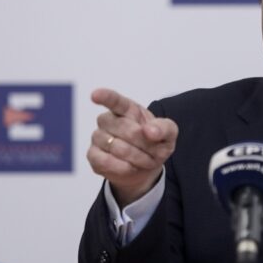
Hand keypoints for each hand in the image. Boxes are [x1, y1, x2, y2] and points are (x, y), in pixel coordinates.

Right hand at [87, 88, 177, 206]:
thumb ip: (164, 128)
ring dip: (137, 157)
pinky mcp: (93, 155)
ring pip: (115, 146)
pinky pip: (105, 161)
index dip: (105, 97)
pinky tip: (130, 167)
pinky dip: (122, 167)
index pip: (114, 100)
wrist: (145, 166)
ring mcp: (98, 137)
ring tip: (145, 160)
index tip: (95, 95)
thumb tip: (149, 130)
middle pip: (123, 128)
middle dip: (144, 143)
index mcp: (127, 108)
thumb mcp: (169, 134)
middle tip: (154, 151)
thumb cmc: (155, 143)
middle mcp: (108, 119)